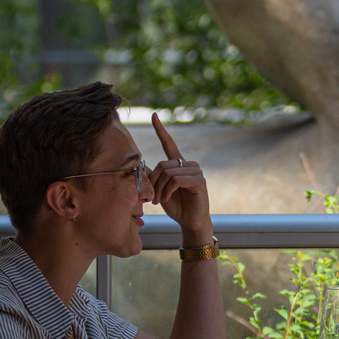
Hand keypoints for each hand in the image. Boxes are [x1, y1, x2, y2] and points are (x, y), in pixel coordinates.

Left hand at [149, 113, 212, 241]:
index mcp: (178, 164)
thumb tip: (139, 166)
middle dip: (153, 181)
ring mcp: (196, 172)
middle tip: (152, 196)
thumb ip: (151, 177)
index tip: (154, 116)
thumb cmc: (176, 206)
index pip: (169, 143)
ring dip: (160, 188)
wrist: (190, 222)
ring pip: (168, 172)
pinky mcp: (199, 181)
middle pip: (163, 164)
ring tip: (159, 199)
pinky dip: (168, 190)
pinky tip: (167, 198)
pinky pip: (177, 179)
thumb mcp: (158, 190)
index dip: (161, 130)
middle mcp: (188, 165)